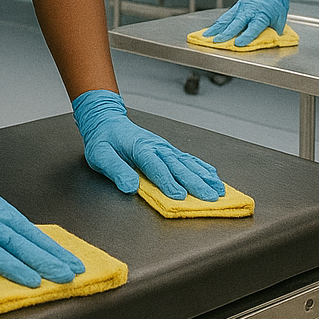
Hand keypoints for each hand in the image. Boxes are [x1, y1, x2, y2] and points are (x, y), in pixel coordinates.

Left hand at [71, 90, 224, 200]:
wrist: (107, 121)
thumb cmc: (104, 140)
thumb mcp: (100, 155)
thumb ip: (115, 170)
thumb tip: (129, 186)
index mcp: (140, 148)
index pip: (156, 166)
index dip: (168, 181)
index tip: (179, 196)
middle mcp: (156, 147)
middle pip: (178, 166)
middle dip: (195, 183)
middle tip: (209, 197)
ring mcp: (164, 148)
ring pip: (187, 163)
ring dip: (203, 177)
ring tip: (218, 189)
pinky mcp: (168, 150)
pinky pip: (188, 159)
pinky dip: (202, 168)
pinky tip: (213, 176)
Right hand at [202, 0, 297, 45]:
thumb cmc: (277, 6)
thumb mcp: (280, 21)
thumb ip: (272, 33)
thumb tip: (264, 44)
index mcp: (262, 15)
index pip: (254, 27)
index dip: (246, 36)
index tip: (238, 44)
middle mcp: (250, 10)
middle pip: (236, 23)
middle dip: (226, 33)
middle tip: (216, 42)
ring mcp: (241, 7)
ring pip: (227, 19)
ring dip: (216, 28)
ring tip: (207, 36)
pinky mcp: (236, 6)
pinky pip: (225, 16)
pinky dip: (217, 24)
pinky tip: (210, 30)